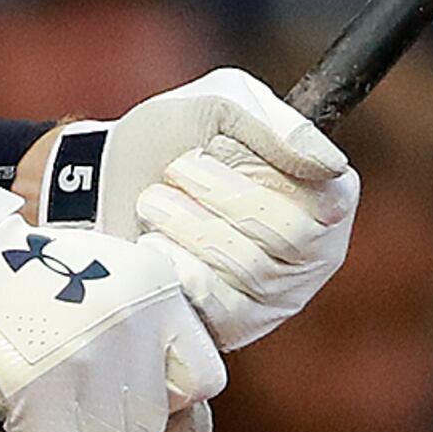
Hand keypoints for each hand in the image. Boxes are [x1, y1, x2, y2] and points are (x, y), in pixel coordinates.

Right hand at [0, 161, 224, 431]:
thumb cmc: (16, 274)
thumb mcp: (103, 289)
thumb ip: (153, 355)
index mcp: (155, 290)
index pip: (203, 381)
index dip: (164, 398)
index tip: (125, 388)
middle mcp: (131, 325)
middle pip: (148, 427)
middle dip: (106, 422)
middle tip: (62, 387)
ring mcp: (87, 360)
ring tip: (38, 401)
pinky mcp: (40, 393)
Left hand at [32, 69, 357, 352]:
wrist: (102, 182)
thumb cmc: (173, 138)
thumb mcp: (221, 106)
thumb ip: (277, 127)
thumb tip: (330, 166)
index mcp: (325, 195)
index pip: (328, 199)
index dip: (270, 174)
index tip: (217, 147)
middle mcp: (314, 250)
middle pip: (291, 234)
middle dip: (221, 195)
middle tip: (177, 169)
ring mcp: (277, 294)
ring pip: (253, 268)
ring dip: (191, 225)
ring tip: (153, 201)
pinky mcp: (234, 325)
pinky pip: (220, 304)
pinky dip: (179, 265)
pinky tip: (152, 244)